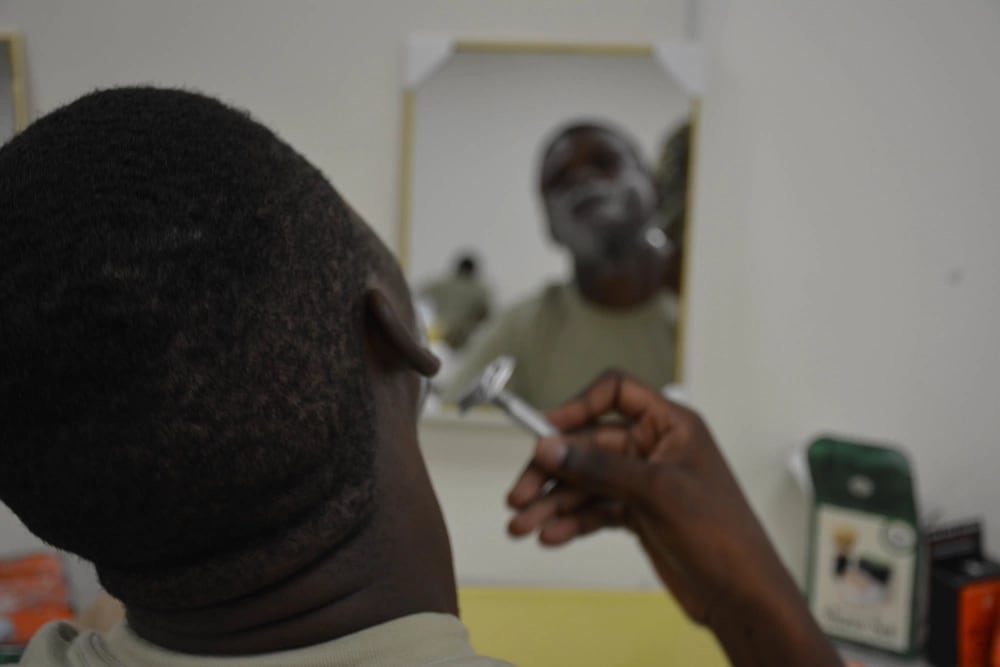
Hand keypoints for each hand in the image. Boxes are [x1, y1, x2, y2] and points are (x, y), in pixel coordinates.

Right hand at [506, 371, 841, 664]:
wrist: (741, 595)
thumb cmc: (722, 535)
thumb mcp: (656, 493)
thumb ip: (600, 468)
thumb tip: (551, 447)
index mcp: (671, 424)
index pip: (616, 392)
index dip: (577, 405)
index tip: (544, 431)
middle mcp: (654, 448)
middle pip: (588, 444)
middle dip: (551, 470)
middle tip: (519, 495)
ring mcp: (643, 482)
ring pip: (585, 482)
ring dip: (552, 502)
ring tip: (522, 526)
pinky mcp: (636, 513)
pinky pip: (593, 509)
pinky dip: (570, 521)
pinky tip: (550, 536)